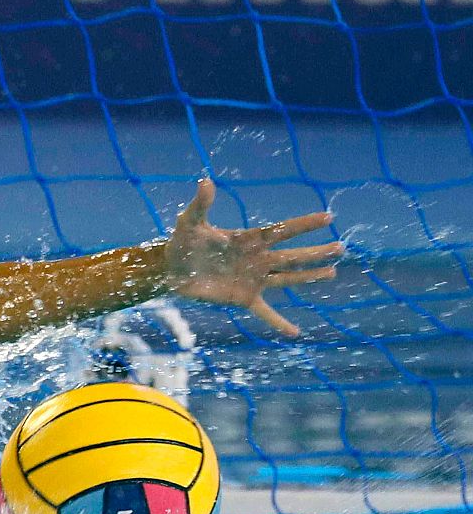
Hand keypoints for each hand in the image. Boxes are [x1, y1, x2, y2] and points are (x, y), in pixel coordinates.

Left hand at [163, 178, 343, 336]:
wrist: (171, 269)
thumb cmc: (182, 242)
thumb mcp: (190, 222)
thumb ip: (201, 204)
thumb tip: (205, 180)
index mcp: (249, 239)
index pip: (282, 230)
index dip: (303, 224)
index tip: (327, 217)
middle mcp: (257, 258)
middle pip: (292, 255)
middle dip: (316, 252)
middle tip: (341, 248)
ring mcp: (253, 279)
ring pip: (287, 278)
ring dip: (308, 277)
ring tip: (332, 272)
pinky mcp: (243, 298)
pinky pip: (265, 313)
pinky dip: (279, 323)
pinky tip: (295, 333)